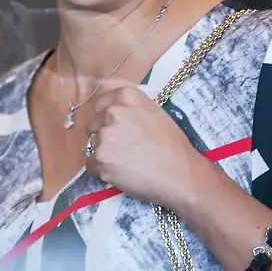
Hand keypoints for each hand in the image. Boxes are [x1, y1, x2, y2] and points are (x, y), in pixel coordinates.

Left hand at [84, 80, 211, 210]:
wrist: (180, 174)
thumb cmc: (172, 145)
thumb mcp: (154, 112)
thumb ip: (131, 106)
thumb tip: (112, 107)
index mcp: (127, 96)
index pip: (99, 102)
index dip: (105, 116)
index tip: (115, 127)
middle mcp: (113, 111)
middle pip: (93, 123)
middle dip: (103, 134)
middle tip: (124, 147)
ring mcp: (105, 135)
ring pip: (92, 144)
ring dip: (104, 153)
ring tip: (126, 162)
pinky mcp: (100, 158)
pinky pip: (91, 164)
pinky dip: (101, 170)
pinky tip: (120, 173)